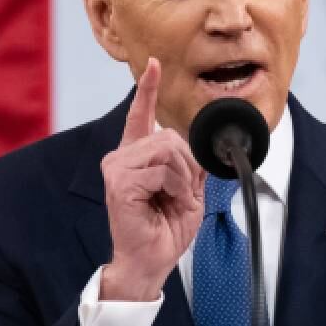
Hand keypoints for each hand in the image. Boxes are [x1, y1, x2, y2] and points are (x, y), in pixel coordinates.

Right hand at [100, 58, 204, 300]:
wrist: (151, 261)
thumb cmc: (164, 231)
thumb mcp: (190, 192)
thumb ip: (194, 166)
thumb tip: (208, 146)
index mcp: (137, 156)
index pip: (141, 115)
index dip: (148, 89)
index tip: (154, 64)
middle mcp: (122, 157)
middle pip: (170, 136)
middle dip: (189, 165)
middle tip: (182, 194)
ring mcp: (117, 167)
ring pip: (168, 149)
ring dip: (182, 178)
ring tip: (172, 200)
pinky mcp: (119, 181)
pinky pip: (163, 170)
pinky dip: (174, 187)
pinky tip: (164, 203)